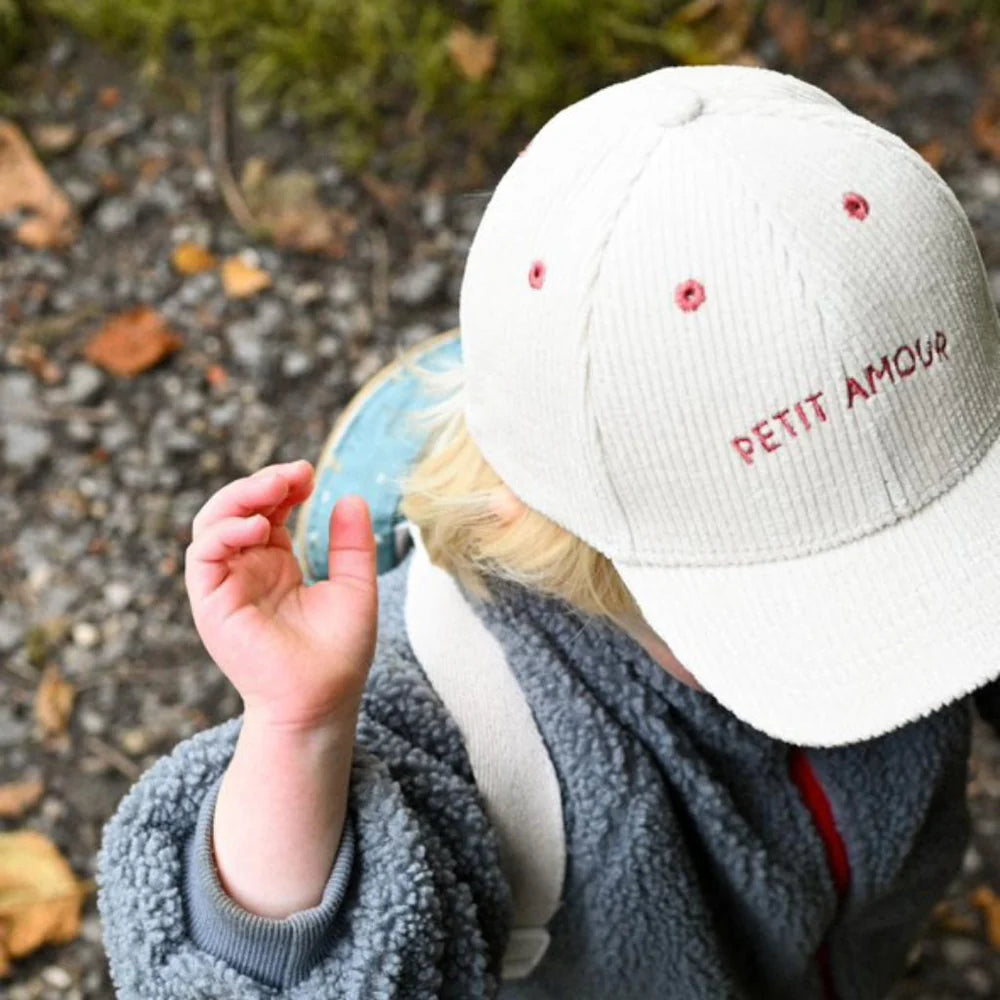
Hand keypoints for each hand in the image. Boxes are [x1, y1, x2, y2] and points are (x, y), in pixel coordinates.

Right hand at [184, 459, 377, 730]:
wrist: (323, 701)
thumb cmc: (339, 654)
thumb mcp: (355, 586)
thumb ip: (352, 545)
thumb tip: (351, 497)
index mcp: (276, 564)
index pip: (267, 510)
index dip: (283, 487)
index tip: (310, 475)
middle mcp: (246, 570)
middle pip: (235, 509)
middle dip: (261, 484)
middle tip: (295, 473)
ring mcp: (226, 586)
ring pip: (212, 524)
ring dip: (239, 498)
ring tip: (276, 488)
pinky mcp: (211, 604)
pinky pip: (203, 556)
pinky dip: (224, 533)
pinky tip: (257, 526)